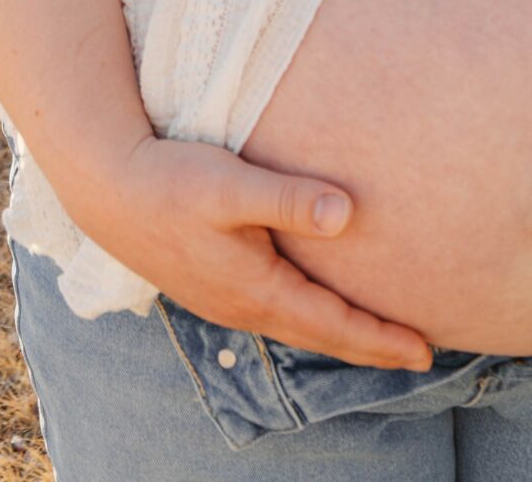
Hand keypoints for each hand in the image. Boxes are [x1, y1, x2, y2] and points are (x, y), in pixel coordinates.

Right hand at [80, 134, 434, 371]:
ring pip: (298, 324)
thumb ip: (288, 199)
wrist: (105, 185)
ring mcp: (226, 296)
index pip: (334, 326)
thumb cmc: (169, 180)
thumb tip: (348, 215)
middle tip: (419, 352)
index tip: (427, 351)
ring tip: (377, 332)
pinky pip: (276, 309)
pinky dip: (310, 313)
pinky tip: (315, 300)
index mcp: (257, 289)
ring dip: (340, 331)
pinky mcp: (213, 280)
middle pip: (321, 335)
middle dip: (371, 345)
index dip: (383, 339)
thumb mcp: (231, 185)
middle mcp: (244, 304)